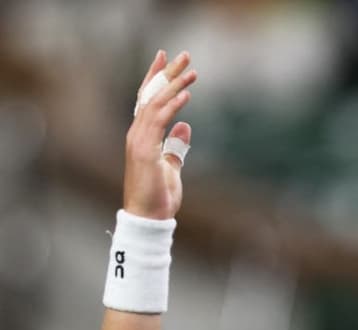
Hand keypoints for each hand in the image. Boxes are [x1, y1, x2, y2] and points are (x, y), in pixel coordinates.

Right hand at [123, 50, 196, 219]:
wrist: (148, 218)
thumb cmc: (158, 196)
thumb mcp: (171, 167)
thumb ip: (176, 147)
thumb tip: (185, 127)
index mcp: (143, 136)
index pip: (148, 100)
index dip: (156, 78)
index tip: (166, 59)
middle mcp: (137, 134)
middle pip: (151, 95)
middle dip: (167, 73)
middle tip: (183, 55)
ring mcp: (138, 141)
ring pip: (155, 105)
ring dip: (174, 86)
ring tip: (192, 72)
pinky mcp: (144, 151)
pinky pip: (158, 122)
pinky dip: (172, 106)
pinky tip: (185, 94)